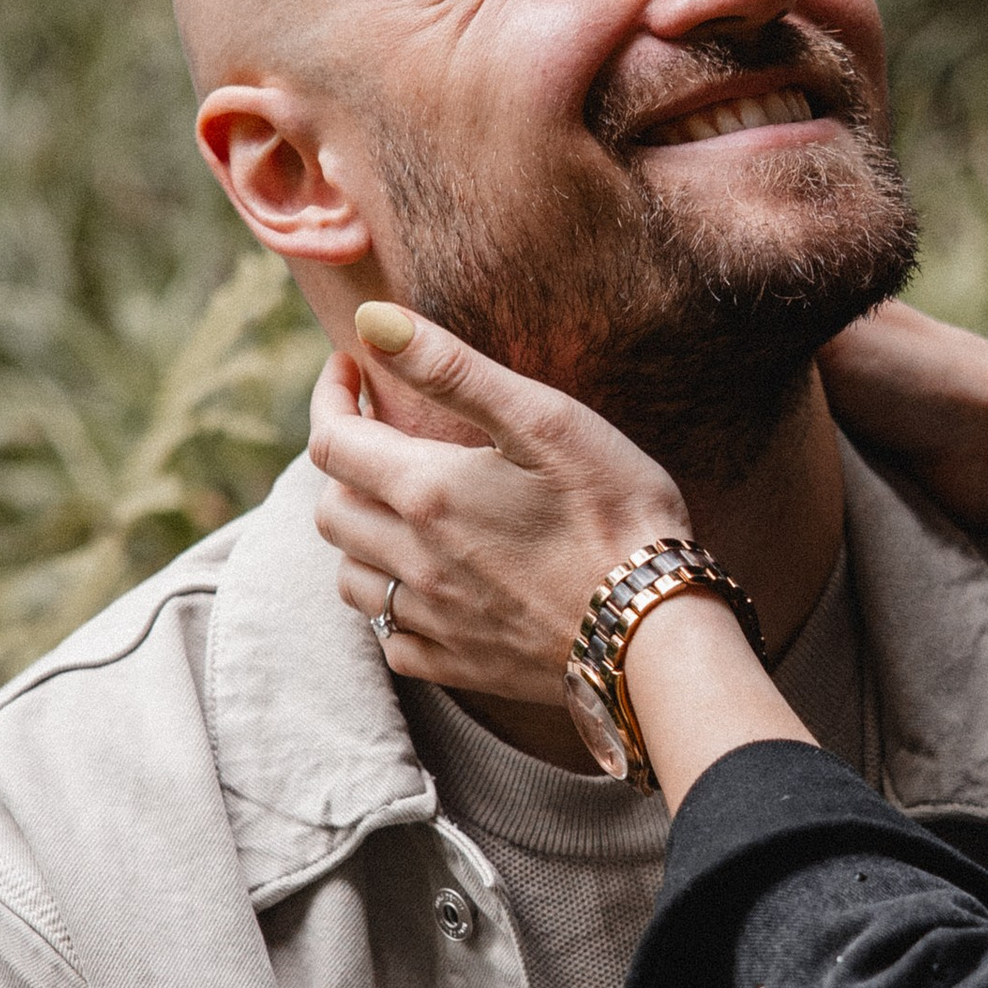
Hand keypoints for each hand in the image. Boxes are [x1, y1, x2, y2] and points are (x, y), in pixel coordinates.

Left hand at [311, 303, 687, 705]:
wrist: (656, 628)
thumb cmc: (616, 512)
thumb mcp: (544, 420)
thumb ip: (451, 368)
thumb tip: (370, 322)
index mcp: (427, 492)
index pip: (332, 442)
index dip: (330, 398)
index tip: (353, 373)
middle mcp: (415, 560)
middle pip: (332, 511)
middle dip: (346, 466)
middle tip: (385, 439)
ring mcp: (435, 619)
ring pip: (352, 579)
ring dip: (361, 538)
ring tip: (402, 513)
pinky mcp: (461, 665)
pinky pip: (393, 641)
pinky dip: (394, 608)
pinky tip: (429, 588)